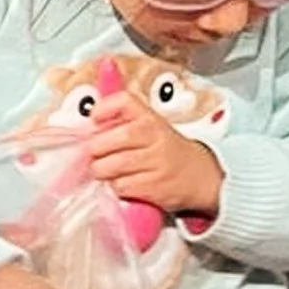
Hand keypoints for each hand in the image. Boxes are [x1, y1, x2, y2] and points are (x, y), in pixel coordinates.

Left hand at [87, 97, 222, 220]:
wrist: (201, 176)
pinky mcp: (154, 186)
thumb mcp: (150, 127)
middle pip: (113, 139)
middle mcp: (155, 137)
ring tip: (106, 170)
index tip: (94, 119)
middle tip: (94, 154)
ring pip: (112, 166)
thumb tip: (88, 123)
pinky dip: (116, 187)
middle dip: (95, 149)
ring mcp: (156, 162)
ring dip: (101, 170)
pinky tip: (123, 183)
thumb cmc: (165, 150)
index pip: (125, 101)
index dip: (105, 108)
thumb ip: (122, 121)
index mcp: (150, 118)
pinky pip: (121, 186)